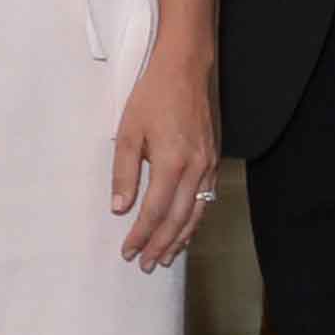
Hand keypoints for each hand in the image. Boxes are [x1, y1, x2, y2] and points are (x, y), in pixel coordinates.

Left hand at [107, 50, 221, 270]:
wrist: (187, 69)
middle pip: (179, 219)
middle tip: (147, 265)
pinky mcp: (214, 160)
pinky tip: (186, 230)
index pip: (155, 211)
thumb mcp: (128, 132)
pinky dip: (195, 220)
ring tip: (167, 258)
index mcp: (172, 162)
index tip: (127, 251)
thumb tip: (120, 208)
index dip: (140, 235)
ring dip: (181, 239)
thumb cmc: (153, 96)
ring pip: (197, 213)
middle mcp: (196, 169)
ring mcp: (209, 165)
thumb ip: (125, 172)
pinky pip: (206, 199)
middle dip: (161, 245)